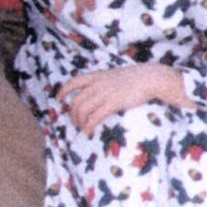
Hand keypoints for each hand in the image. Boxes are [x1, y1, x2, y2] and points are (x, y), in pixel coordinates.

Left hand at [57, 64, 191, 135]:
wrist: (148, 78)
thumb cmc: (134, 78)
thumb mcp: (113, 75)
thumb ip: (103, 81)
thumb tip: (96, 90)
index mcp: (97, 76)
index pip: (74, 82)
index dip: (64, 90)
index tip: (58, 98)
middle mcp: (97, 84)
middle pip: (76, 100)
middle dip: (72, 113)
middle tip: (75, 121)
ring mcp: (104, 94)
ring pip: (82, 110)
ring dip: (79, 121)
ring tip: (82, 127)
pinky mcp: (112, 104)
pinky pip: (94, 117)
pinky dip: (88, 126)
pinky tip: (88, 131)